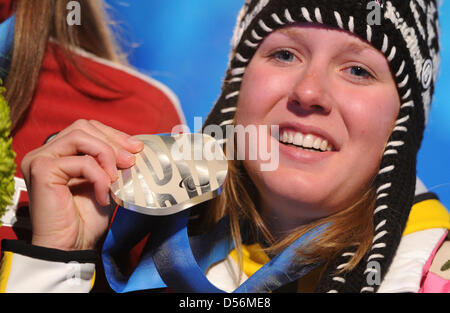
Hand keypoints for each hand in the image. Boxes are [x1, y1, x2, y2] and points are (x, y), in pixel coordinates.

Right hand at [21, 119, 143, 250]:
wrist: (73, 246)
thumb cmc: (87, 218)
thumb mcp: (107, 182)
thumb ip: (113, 162)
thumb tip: (134, 146)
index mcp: (59, 152)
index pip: (87, 128)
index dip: (113, 135)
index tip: (136, 148)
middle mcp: (45, 152)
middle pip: (83, 126)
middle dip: (113, 142)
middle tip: (131, 161)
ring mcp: (40, 159)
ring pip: (80, 136)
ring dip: (106, 155)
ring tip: (116, 179)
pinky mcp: (42, 170)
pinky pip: (81, 161)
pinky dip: (99, 177)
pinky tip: (104, 196)